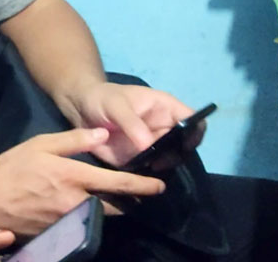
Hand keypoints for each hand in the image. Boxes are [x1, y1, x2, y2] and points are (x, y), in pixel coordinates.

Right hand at [0, 127, 165, 235]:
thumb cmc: (12, 169)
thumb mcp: (40, 144)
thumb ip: (73, 140)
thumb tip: (103, 134)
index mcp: (74, 177)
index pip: (118, 183)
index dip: (142, 185)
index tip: (159, 186)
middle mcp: (77, 202)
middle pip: (116, 206)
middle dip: (133, 201)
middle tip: (145, 194)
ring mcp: (69, 221)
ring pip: (101, 215)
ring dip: (113, 208)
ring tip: (123, 200)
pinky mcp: (60, 232)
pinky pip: (84, 223)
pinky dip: (93, 215)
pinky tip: (92, 209)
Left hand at [65, 83, 199, 166]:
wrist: (82, 111)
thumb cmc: (103, 99)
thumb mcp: (116, 105)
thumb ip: (132, 123)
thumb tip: (148, 145)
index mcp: (166, 109)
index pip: (193, 120)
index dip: (196, 132)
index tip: (186, 145)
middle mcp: (165, 128)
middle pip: (186, 145)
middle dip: (180, 154)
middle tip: (161, 160)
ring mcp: (154, 146)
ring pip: (172, 160)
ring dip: (165, 166)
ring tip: (149, 165)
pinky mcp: (141, 160)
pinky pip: (153, 171)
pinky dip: (150, 177)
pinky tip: (141, 176)